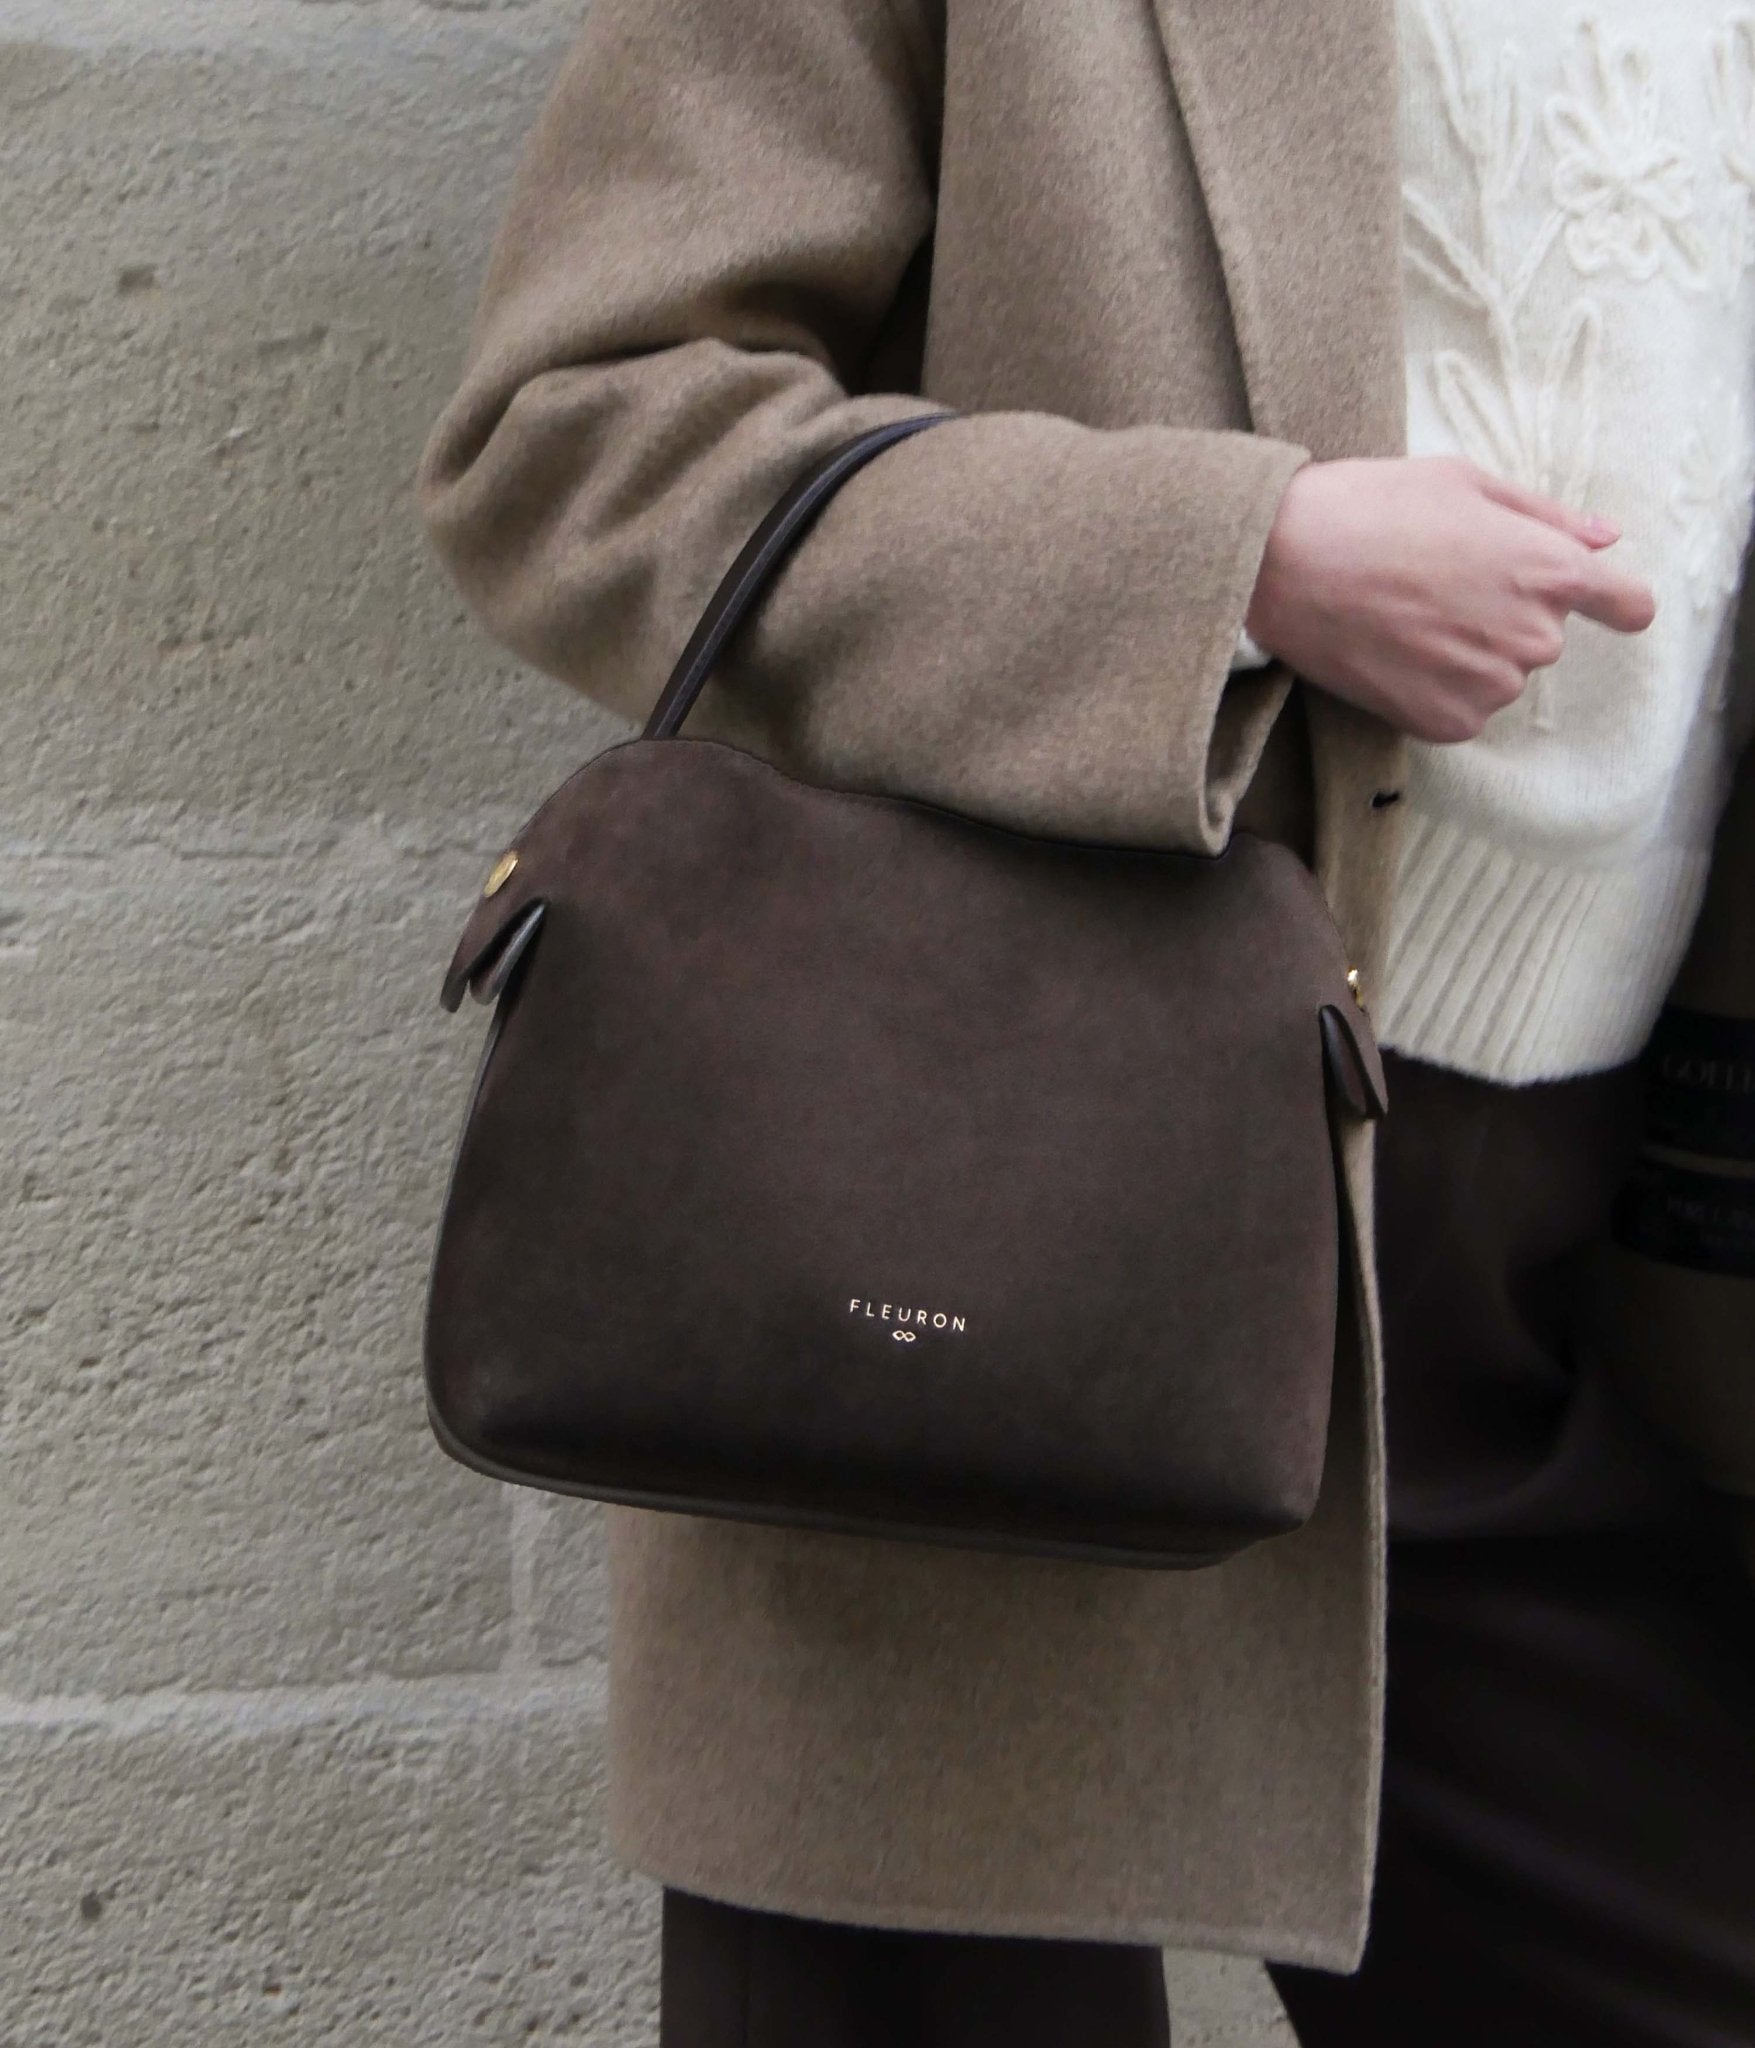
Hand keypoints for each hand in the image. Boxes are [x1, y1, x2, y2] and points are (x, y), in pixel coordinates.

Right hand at [1244, 456, 1656, 743]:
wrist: (1284, 563)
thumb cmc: (1372, 507)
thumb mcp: (1465, 483)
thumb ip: (1546, 518)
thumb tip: (1605, 539)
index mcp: (1549, 569)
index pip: (1629, 606)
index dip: (1612, 602)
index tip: (1590, 600)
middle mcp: (1532, 636)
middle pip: (1545, 637)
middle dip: (1506, 613)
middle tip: (1438, 584)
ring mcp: (1489, 687)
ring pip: (1500, 674)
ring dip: (1469, 654)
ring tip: (1407, 617)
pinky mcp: (1445, 723)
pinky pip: (1463, 709)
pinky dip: (1435, 688)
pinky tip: (1394, 652)